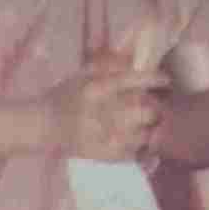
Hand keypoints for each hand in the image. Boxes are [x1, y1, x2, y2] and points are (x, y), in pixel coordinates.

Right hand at [45, 56, 168, 161]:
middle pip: (146, 110)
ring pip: (144, 134)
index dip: (154, 79)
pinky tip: (131, 140)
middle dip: (153, 107)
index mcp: (96, 88)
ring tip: (141, 125)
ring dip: (147, 128)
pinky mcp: (104, 155)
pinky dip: (137, 146)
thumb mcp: (83, 74)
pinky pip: (134, 152)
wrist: (44, 125)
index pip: (133, 80)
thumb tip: (136, 54)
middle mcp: (102, 112)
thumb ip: (110, 65)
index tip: (165, 80)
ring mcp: (104, 137)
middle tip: (152, 106)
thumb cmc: (66, 96)